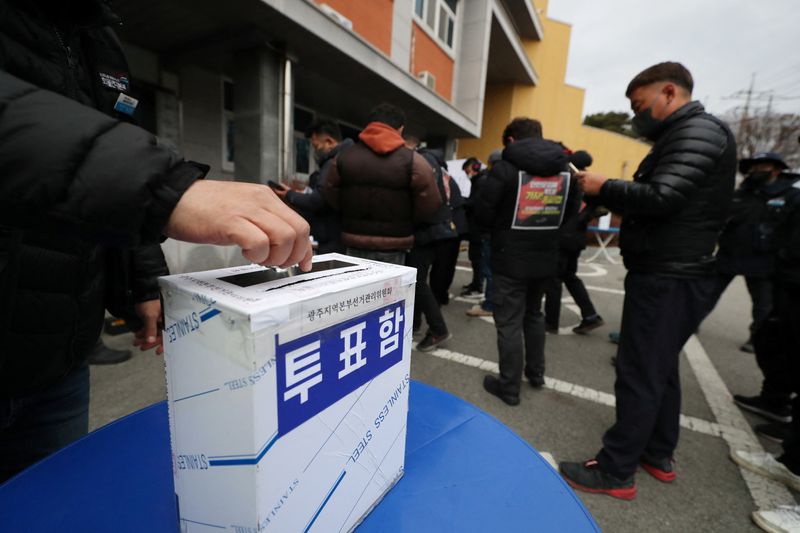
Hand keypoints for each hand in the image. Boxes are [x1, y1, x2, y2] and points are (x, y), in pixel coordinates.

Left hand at [133, 299, 162, 354]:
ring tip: (137, 343)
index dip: (163, 344)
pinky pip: (148, 328)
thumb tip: (151, 341)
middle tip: (143, 347)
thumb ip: (151, 329)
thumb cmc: (149, 302)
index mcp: (168, 320)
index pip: (167, 335)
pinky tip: (137, 336)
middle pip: (159, 335)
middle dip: (150, 343)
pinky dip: (143, 332)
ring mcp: (158, 321)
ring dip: (144, 338)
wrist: (142, 294)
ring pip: (152, 333)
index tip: (158, 351)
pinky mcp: (151, 319)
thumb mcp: (150, 316)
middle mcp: (164, 321)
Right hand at [165, 180, 312, 269]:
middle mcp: (261, 200)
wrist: (171, 197)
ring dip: (275, 257)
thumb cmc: (204, 208)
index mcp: (266, 198)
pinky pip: (258, 242)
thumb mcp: (242, 210)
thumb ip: (264, 223)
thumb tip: (282, 245)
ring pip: (283, 237)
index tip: (303, 263)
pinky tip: (245, 254)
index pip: (300, 224)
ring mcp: (246, 210)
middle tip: (276, 264)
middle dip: (292, 255)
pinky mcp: (230, 222)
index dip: (305, 248)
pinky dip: (257, 254)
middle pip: (297, 231)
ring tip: (258, 258)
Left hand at [576, 171, 607, 195]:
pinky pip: (584, 190)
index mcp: (587, 174)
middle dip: (580, 182)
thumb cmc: (603, 180)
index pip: (578, 174)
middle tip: (584, 182)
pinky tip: (591, 189)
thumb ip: (589, 175)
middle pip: (579, 181)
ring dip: (583, 186)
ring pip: (581, 186)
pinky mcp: (586, 191)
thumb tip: (586, 176)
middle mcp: (584, 179)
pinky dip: (586, 190)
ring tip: (589, 186)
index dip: (576, 175)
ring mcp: (584, 186)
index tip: (575, 176)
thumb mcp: (596, 175)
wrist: (605, 187)